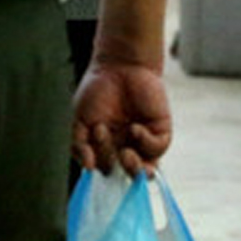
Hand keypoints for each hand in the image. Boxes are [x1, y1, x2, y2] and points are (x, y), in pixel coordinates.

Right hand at [72, 59, 171, 175]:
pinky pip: (157, 149)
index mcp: (107, 148)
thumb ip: (79, 145)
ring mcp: (144, 142)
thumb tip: (88, 169)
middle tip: (109, 146)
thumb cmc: (97, 90)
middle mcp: (126, 148)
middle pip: (125, 174)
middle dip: (116, 166)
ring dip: (135, 167)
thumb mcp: (80, 120)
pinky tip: (135, 128)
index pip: (107, 172)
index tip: (95, 167)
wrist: (118, 65)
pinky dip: (145, 142)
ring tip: (126, 154)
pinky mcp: (160, 132)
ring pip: (145, 169)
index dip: (103, 175)